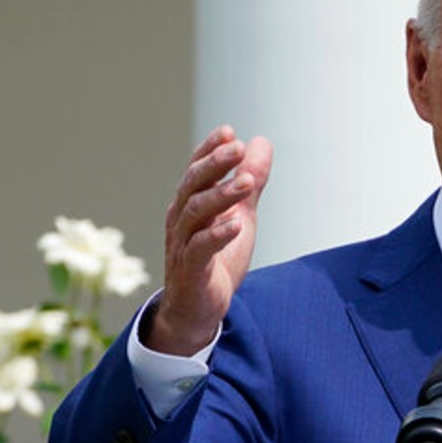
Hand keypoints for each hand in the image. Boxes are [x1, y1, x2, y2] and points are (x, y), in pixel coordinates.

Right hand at [147, 126, 273, 355]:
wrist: (197, 310)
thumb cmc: (215, 260)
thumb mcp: (239, 215)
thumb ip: (250, 182)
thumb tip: (261, 143)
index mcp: (190, 203)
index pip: (196, 169)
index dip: (209, 150)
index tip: (229, 132)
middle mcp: (181, 219)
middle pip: (193, 185)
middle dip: (214, 164)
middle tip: (237, 147)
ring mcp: (182, 244)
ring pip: (195, 213)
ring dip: (221, 195)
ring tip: (247, 183)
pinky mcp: (190, 270)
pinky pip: (199, 249)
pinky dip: (217, 235)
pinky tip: (237, 225)